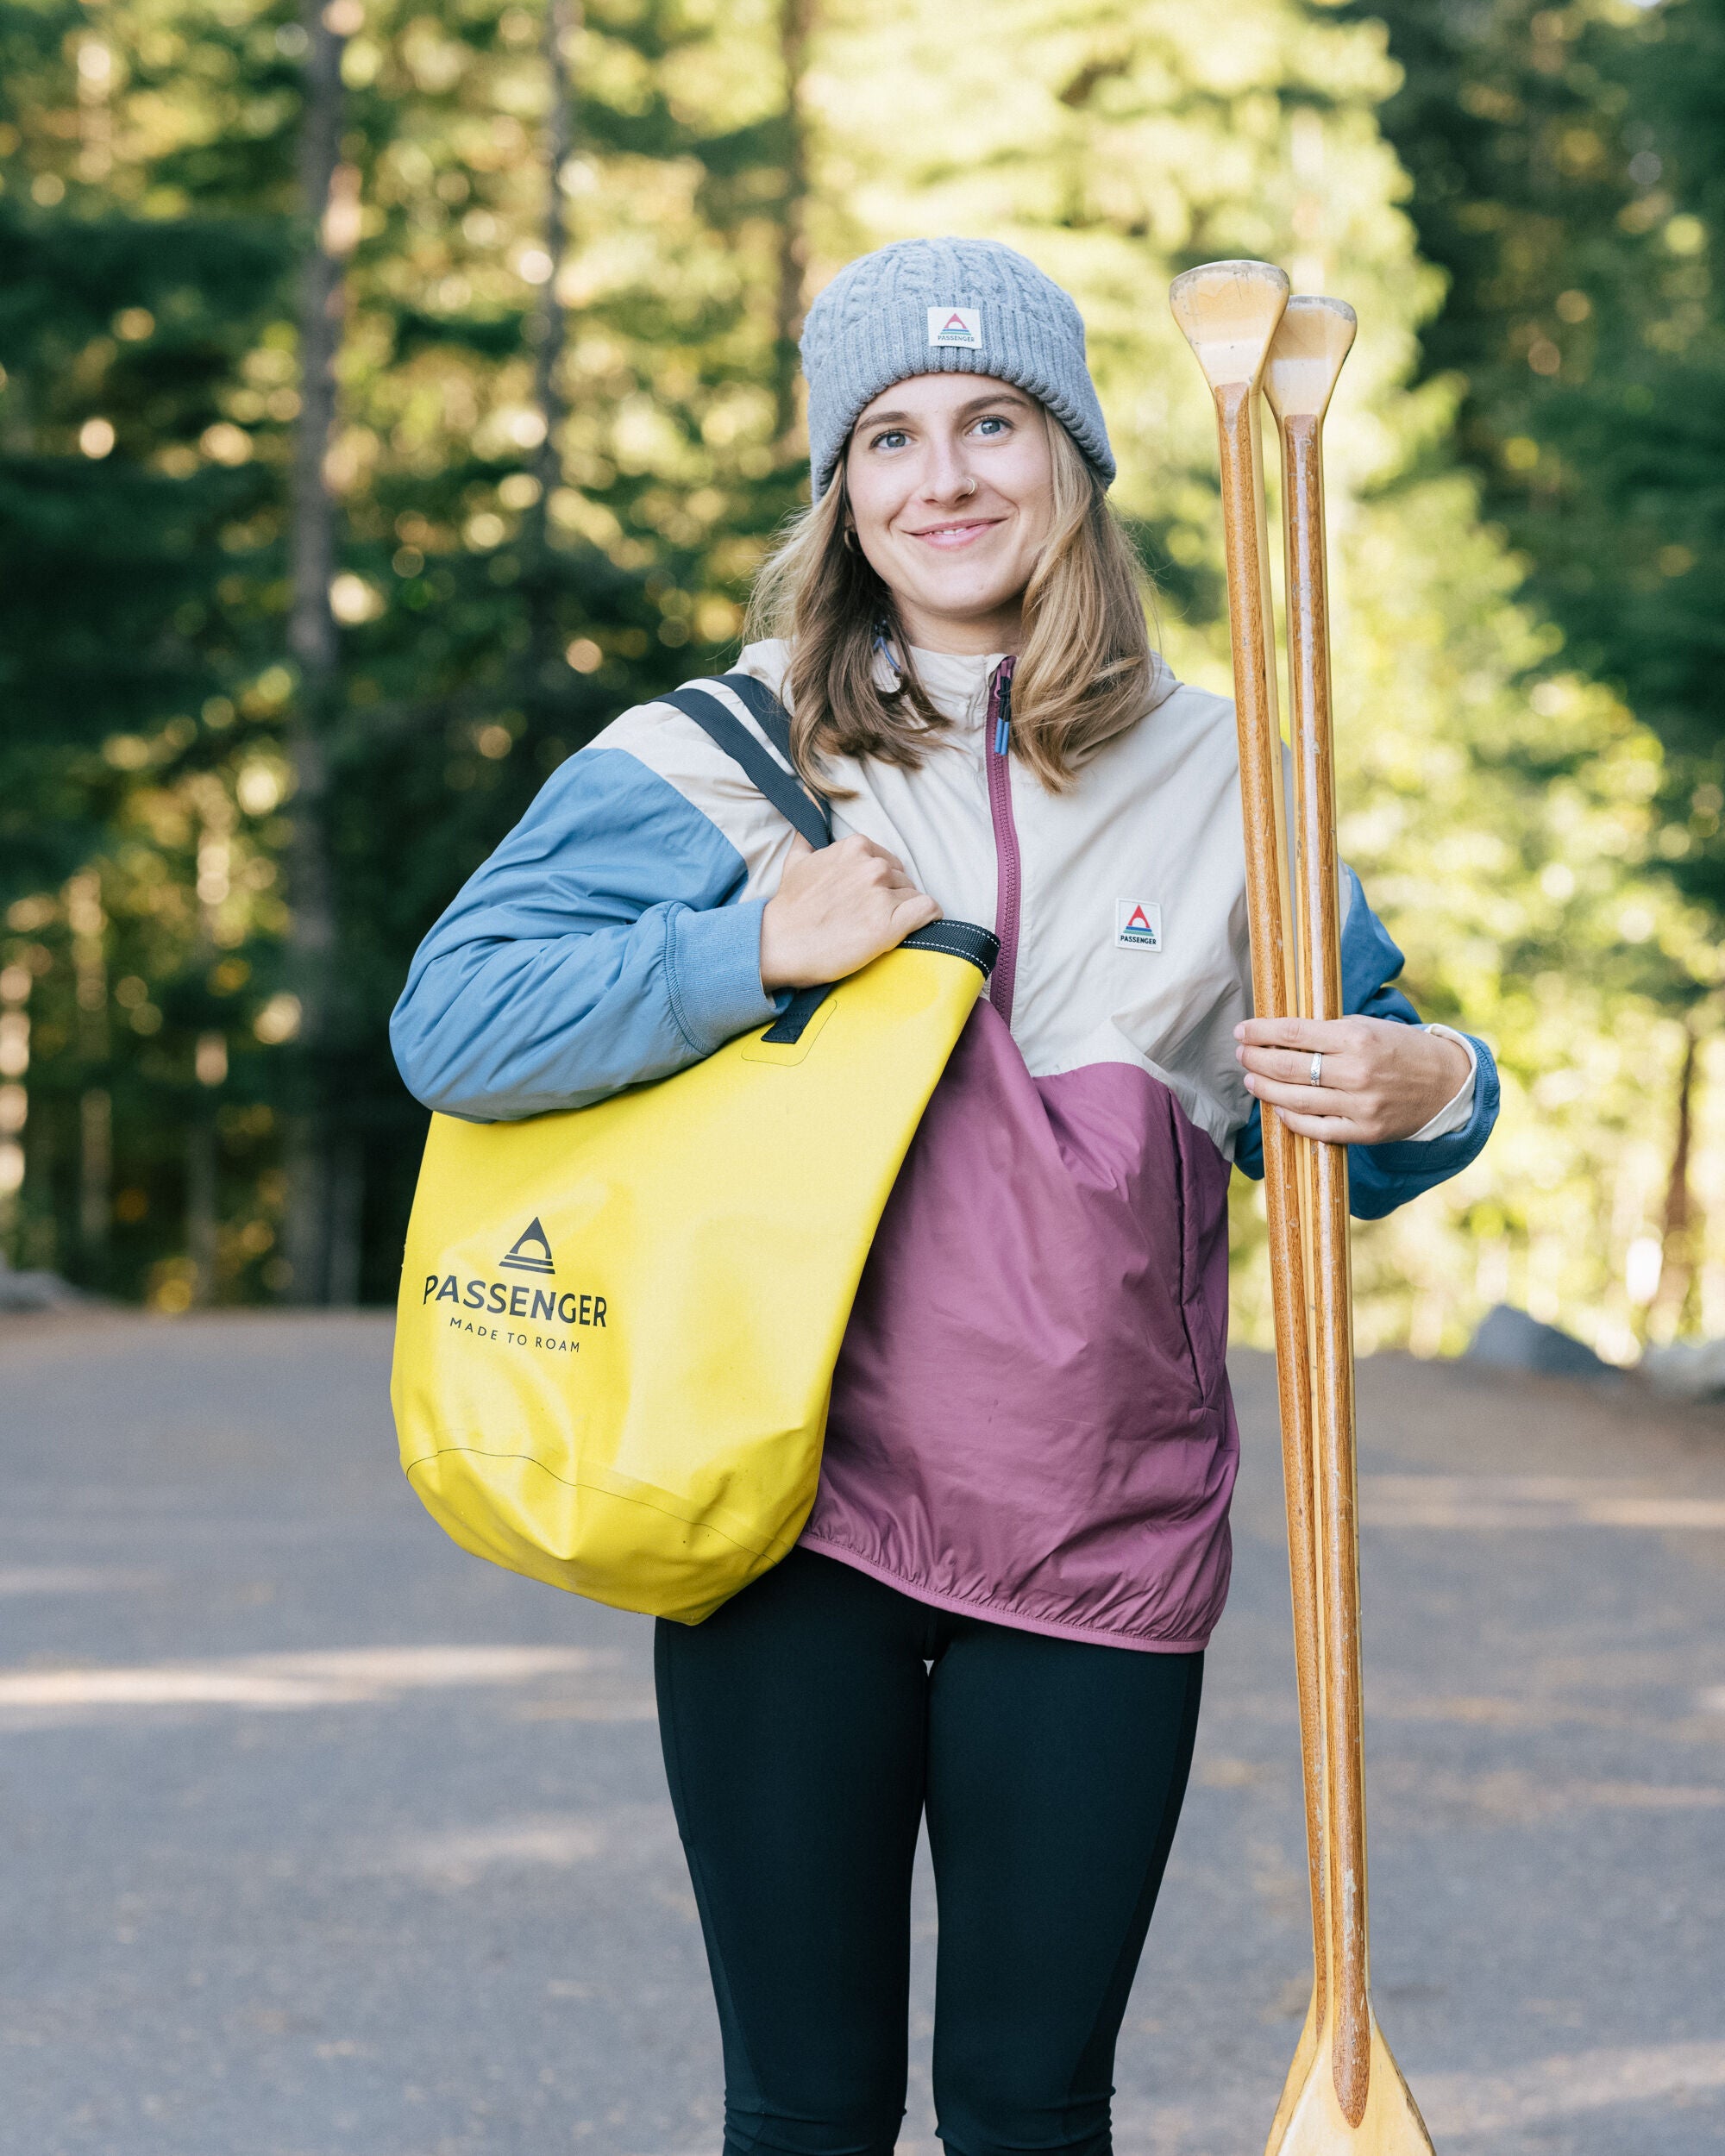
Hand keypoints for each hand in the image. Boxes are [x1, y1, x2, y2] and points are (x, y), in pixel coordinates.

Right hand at [759, 834, 940, 991]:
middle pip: (903, 879)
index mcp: (856, 847)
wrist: (779, 944)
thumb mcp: (796, 861)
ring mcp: (882, 894)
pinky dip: (928, 918)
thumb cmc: (789, 907)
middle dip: (892, 897)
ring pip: (914, 896)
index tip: (866, 900)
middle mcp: (873, 866)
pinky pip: (928, 911)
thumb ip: (809, 835)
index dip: (881, 883)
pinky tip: (916, 927)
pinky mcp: (890, 925)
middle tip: (869, 917)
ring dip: (903, 912)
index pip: (889, 862)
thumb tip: (808, 797)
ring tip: (878, 928)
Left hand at [1235, 1014, 1471, 1145]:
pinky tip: (1277, 1105)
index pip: (1294, 1033)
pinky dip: (1291, 1117)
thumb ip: (1329, 1030)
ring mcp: (1359, 1106)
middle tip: (1242, 1054)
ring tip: (1251, 1079)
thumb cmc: (1402, 1049)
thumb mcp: (1370, 1026)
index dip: (1261, 1032)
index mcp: (1357, 1038)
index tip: (1242, 1031)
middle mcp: (1356, 1072)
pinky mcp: (1363, 1132)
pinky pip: (1315, 1128)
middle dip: (1256, 1060)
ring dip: (1265, 1089)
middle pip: (1288, 1067)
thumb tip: (1282, 1034)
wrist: (1447, 1084)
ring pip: (1296, 1100)